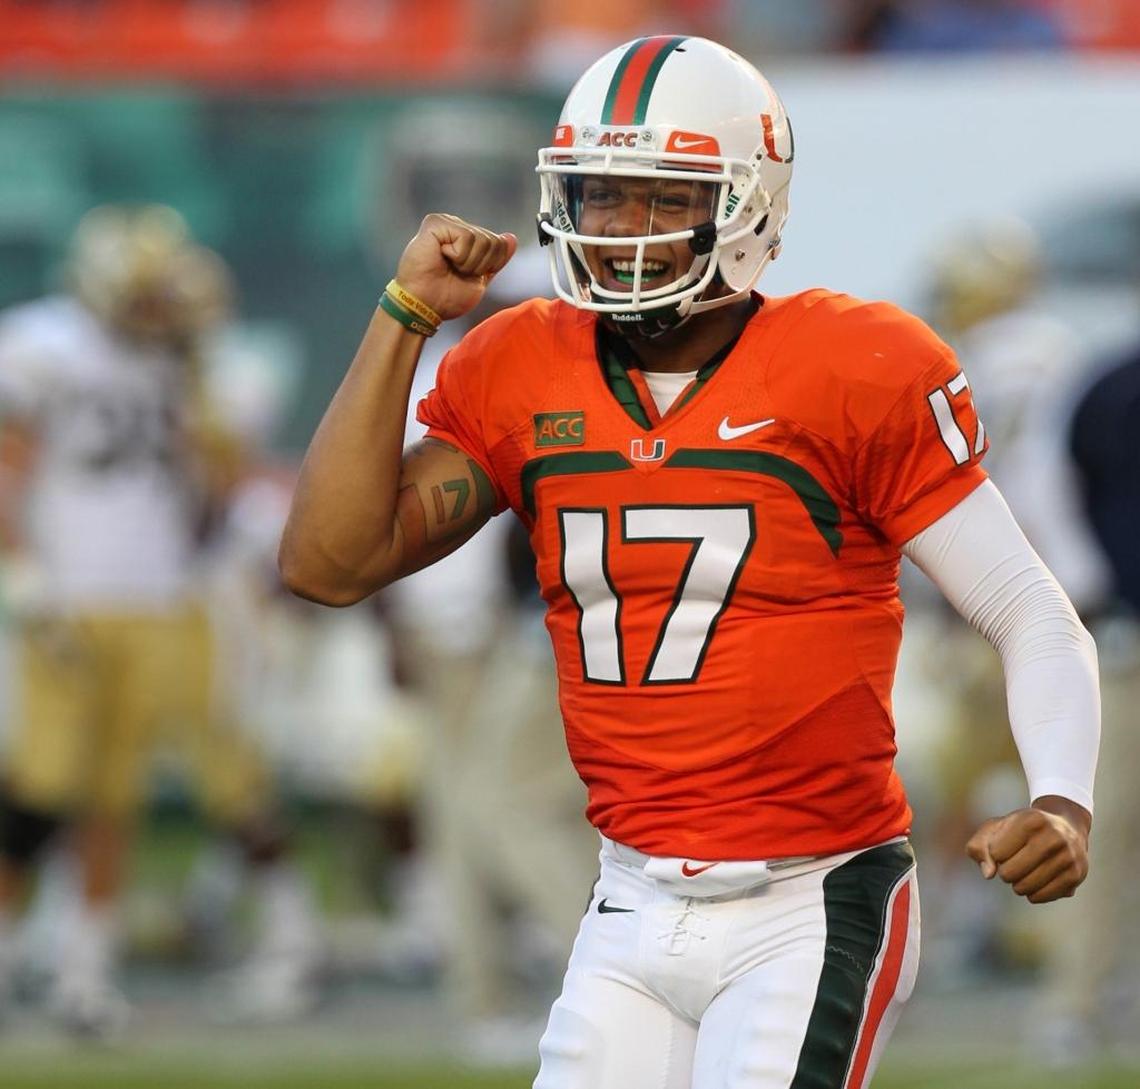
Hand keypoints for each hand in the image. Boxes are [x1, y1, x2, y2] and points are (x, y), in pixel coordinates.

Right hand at [395, 214, 517, 321]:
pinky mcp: (435, 223)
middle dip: (480, 265)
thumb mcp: (480, 280)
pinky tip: (441, 257)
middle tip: (457, 272)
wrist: (424, 306)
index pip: (499, 243)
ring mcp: (447, 223)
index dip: (491, 265)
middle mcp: (458, 227)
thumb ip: (496, 260)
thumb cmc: (446, 297)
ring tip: (449, 266)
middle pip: (493, 241)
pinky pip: (466, 237)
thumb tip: (511, 238)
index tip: (469, 275)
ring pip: (482, 239)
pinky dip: (459, 256)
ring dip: (468, 262)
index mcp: (468, 239)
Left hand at [965, 796, 1089, 903]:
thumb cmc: (1022, 829)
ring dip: (1017, 884)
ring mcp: (1068, 857)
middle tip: (1013, 861)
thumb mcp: (996, 828)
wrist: (1066, 826)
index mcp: (1031, 820)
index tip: (1005, 845)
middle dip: (1005, 871)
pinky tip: (1037, 880)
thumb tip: (988, 873)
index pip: (996, 853)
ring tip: (1025, 871)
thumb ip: (978, 846)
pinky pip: (1040, 897)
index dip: (995, 853)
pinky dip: (1032, 893)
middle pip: (1009, 873)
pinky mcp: (1076, 876)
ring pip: (1024, 888)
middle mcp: (1054, 837)